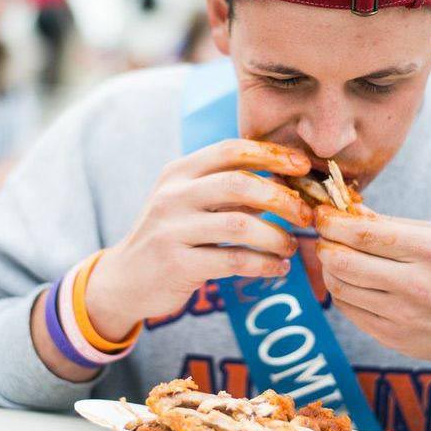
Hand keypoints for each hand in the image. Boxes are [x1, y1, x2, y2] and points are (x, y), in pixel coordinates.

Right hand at [86, 140, 313, 339]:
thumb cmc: (170, 236)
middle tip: (305, 215)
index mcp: (178, 172)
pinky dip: (264, 264)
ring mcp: (172, 230)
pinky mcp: (177, 264)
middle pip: (239, 184)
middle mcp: (172, 196)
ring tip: (291, 246)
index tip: (302, 166)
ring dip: (276, 237)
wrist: (124, 280)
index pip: (230, 150)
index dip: (271, 154)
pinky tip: (278, 268)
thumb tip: (286, 180)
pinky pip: (233, 260)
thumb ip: (228, 189)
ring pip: (240, 225)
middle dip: (282, 198)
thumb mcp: (188, 202)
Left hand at [314, 205, 430, 371]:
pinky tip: (348, 281)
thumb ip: (389, 224)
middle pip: (343, 261)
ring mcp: (401, 314)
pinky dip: (340, 290)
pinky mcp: (390, 336)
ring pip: (339, 286)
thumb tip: (345, 210)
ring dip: (328, 268)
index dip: (332, 222)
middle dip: (324, 245)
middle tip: (324, 238)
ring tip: (334, 258)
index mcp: (429, 250)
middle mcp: (415, 283)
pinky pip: (346, 309)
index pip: (363, 233)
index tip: (322, 215)